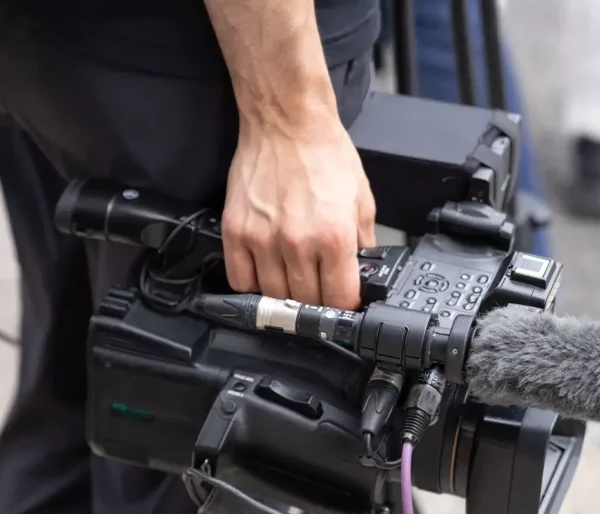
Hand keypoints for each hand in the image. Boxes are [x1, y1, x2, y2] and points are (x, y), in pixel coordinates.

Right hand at [221, 119, 375, 309]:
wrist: (286, 122)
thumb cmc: (323, 153)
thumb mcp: (361, 197)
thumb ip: (363, 240)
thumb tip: (362, 271)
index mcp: (334, 236)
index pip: (340, 299)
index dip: (344, 306)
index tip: (341, 302)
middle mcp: (298, 242)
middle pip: (306, 303)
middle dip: (316, 301)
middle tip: (317, 289)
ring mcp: (263, 239)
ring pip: (273, 296)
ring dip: (284, 295)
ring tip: (291, 280)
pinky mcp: (236, 232)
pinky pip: (240, 279)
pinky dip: (252, 284)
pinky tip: (264, 272)